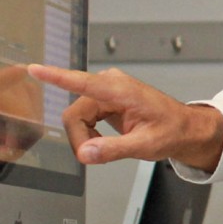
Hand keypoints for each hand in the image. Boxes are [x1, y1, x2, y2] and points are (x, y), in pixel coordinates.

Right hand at [26, 64, 222, 170]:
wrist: (184, 128)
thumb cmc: (172, 130)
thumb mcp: (146, 145)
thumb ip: (114, 150)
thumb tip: (86, 153)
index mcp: (123, 90)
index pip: (84, 83)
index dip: (57, 77)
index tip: (36, 69)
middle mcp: (111, 85)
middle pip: (73, 114)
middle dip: (80, 138)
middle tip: (97, 154)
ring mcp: (106, 91)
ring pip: (75, 118)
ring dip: (85, 137)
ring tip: (107, 146)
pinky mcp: (104, 99)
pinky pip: (82, 118)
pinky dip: (89, 134)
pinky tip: (104, 140)